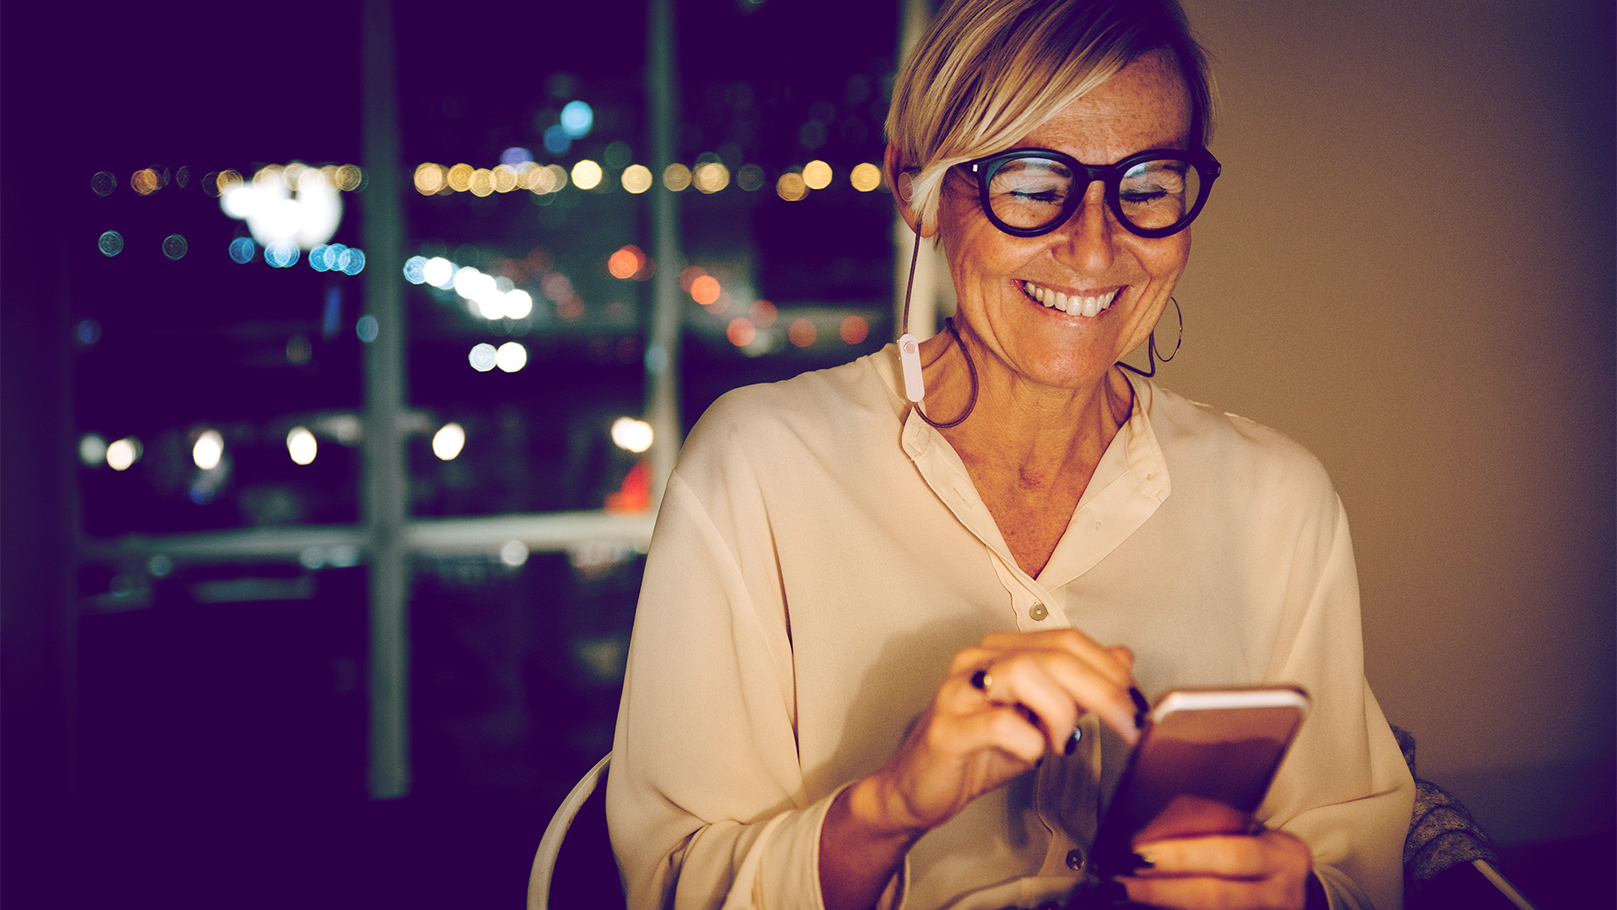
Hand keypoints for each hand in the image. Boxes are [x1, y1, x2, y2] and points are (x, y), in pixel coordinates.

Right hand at [865, 629, 1140, 834]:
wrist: (916, 789)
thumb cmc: (976, 753)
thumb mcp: (1038, 718)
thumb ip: (1076, 687)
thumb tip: (1122, 658)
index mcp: (1000, 652)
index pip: (1066, 640)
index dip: (1109, 669)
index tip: (1136, 703)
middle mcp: (977, 661)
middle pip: (1054, 654)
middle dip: (1104, 690)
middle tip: (1130, 724)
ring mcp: (958, 692)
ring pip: (1026, 674)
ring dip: (1061, 712)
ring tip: (1062, 742)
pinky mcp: (947, 730)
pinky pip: (1000, 724)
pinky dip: (1029, 742)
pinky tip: (1031, 756)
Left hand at [1120, 828, 1316, 909]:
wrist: (1301, 893)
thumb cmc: (1263, 854)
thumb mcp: (1252, 833)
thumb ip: (1212, 829)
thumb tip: (1148, 836)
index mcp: (1281, 855)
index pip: (1228, 854)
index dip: (1181, 855)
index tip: (1139, 850)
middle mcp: (1280, 894)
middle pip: (1215, 896)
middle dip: (1162, 889)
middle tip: (1120, 882)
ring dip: (1163, 905)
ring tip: (1126, 895)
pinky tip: (1146, 906)